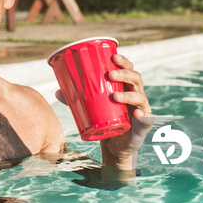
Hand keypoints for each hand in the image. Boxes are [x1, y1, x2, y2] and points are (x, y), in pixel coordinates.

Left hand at [54, 54, 153, 170]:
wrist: (115, 145)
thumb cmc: (105, 120)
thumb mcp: (91, 108)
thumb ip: (76, 100)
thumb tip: (57, 92)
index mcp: (126, 87)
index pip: (129, 69)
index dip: (124, 62)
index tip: (114, 56)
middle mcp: (136, 95)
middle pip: (136, 79)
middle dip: (124, 74)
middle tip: (110, 74)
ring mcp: (142, 110)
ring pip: (140, 97)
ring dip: (129, 95)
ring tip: (115, 96)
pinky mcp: (143, 125)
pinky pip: (146, 119)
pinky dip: (142, 116)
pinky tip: (136, 114)